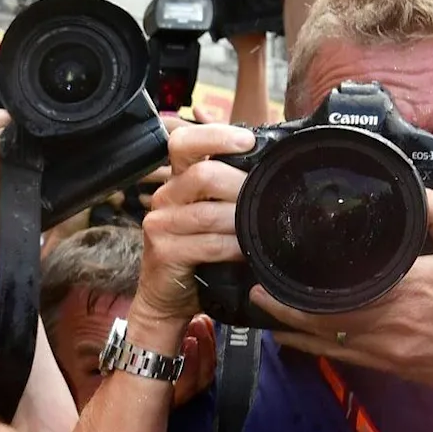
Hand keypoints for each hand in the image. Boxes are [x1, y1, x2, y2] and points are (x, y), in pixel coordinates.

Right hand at [133, 123, 253, 326]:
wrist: (168, 296)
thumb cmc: (199, 251)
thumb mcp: (214, 213)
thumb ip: (231, 189)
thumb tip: (272, 165)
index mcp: (178, 179)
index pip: (184, 141)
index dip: (215, 135)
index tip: (247, 140)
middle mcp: (165, 196)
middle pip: (202, 175)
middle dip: (241, 186)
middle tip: (265, 197)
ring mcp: (160, 223)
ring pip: (208, 213)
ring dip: (240, 222)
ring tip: (259, 228)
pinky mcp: (162, 250)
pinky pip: (208, 244)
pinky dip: (233, 248)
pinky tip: (246, 252)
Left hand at [258, 190, 432, 431]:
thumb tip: (415, 189)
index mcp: (402, 290)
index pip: (339, 284)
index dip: (304, 276)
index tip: (281, 257)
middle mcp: (382, 322)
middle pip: (314, 314)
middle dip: (279, 301)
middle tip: (256, 281)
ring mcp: (378, 348)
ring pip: (317, 338)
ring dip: (286, 322)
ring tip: (260, 302)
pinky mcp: (381, 364)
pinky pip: (332, 355)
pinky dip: (305, 344)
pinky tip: (287, 333)